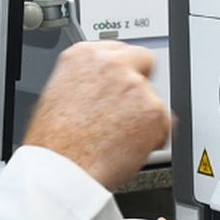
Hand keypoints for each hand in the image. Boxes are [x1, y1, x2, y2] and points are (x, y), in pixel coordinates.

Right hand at [23, 41, 171, 189]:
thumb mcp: (57, 95)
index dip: (122, 70)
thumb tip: (98, 87)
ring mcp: (135, 86)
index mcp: (84, 56)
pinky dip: (154, 138)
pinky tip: (130, 147)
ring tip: (119, 137)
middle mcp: (111, 64)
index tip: (121, 84)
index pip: (117, 49)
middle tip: (129, 110)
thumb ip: (85, 81)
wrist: (63, 171)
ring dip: (144, 116)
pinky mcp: (154, 111)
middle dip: (141, 83)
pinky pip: (165, 124)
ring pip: (154, 97)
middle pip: (144, 62)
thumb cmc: (54, 144)